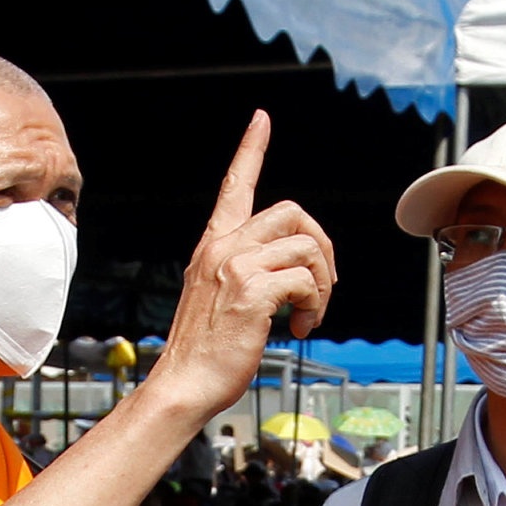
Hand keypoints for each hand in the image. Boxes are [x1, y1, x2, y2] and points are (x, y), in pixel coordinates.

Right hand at [139, 114, 336, 422]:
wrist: (183, 385)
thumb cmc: (204, 352)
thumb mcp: (220, 298)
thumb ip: (248, 274)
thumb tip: (294, 275)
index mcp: (213, 246)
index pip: (234, 185)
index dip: (251, 149)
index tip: (260, 120)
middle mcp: (222, 248)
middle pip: (292, 212)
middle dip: (322, 248)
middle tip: (322, 287)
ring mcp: (235, 267)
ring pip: (307, 246)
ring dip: (323, 284)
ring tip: (309, 315)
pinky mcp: (251, 292)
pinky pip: (305, 280)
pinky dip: (315, 304)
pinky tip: (299, 327)